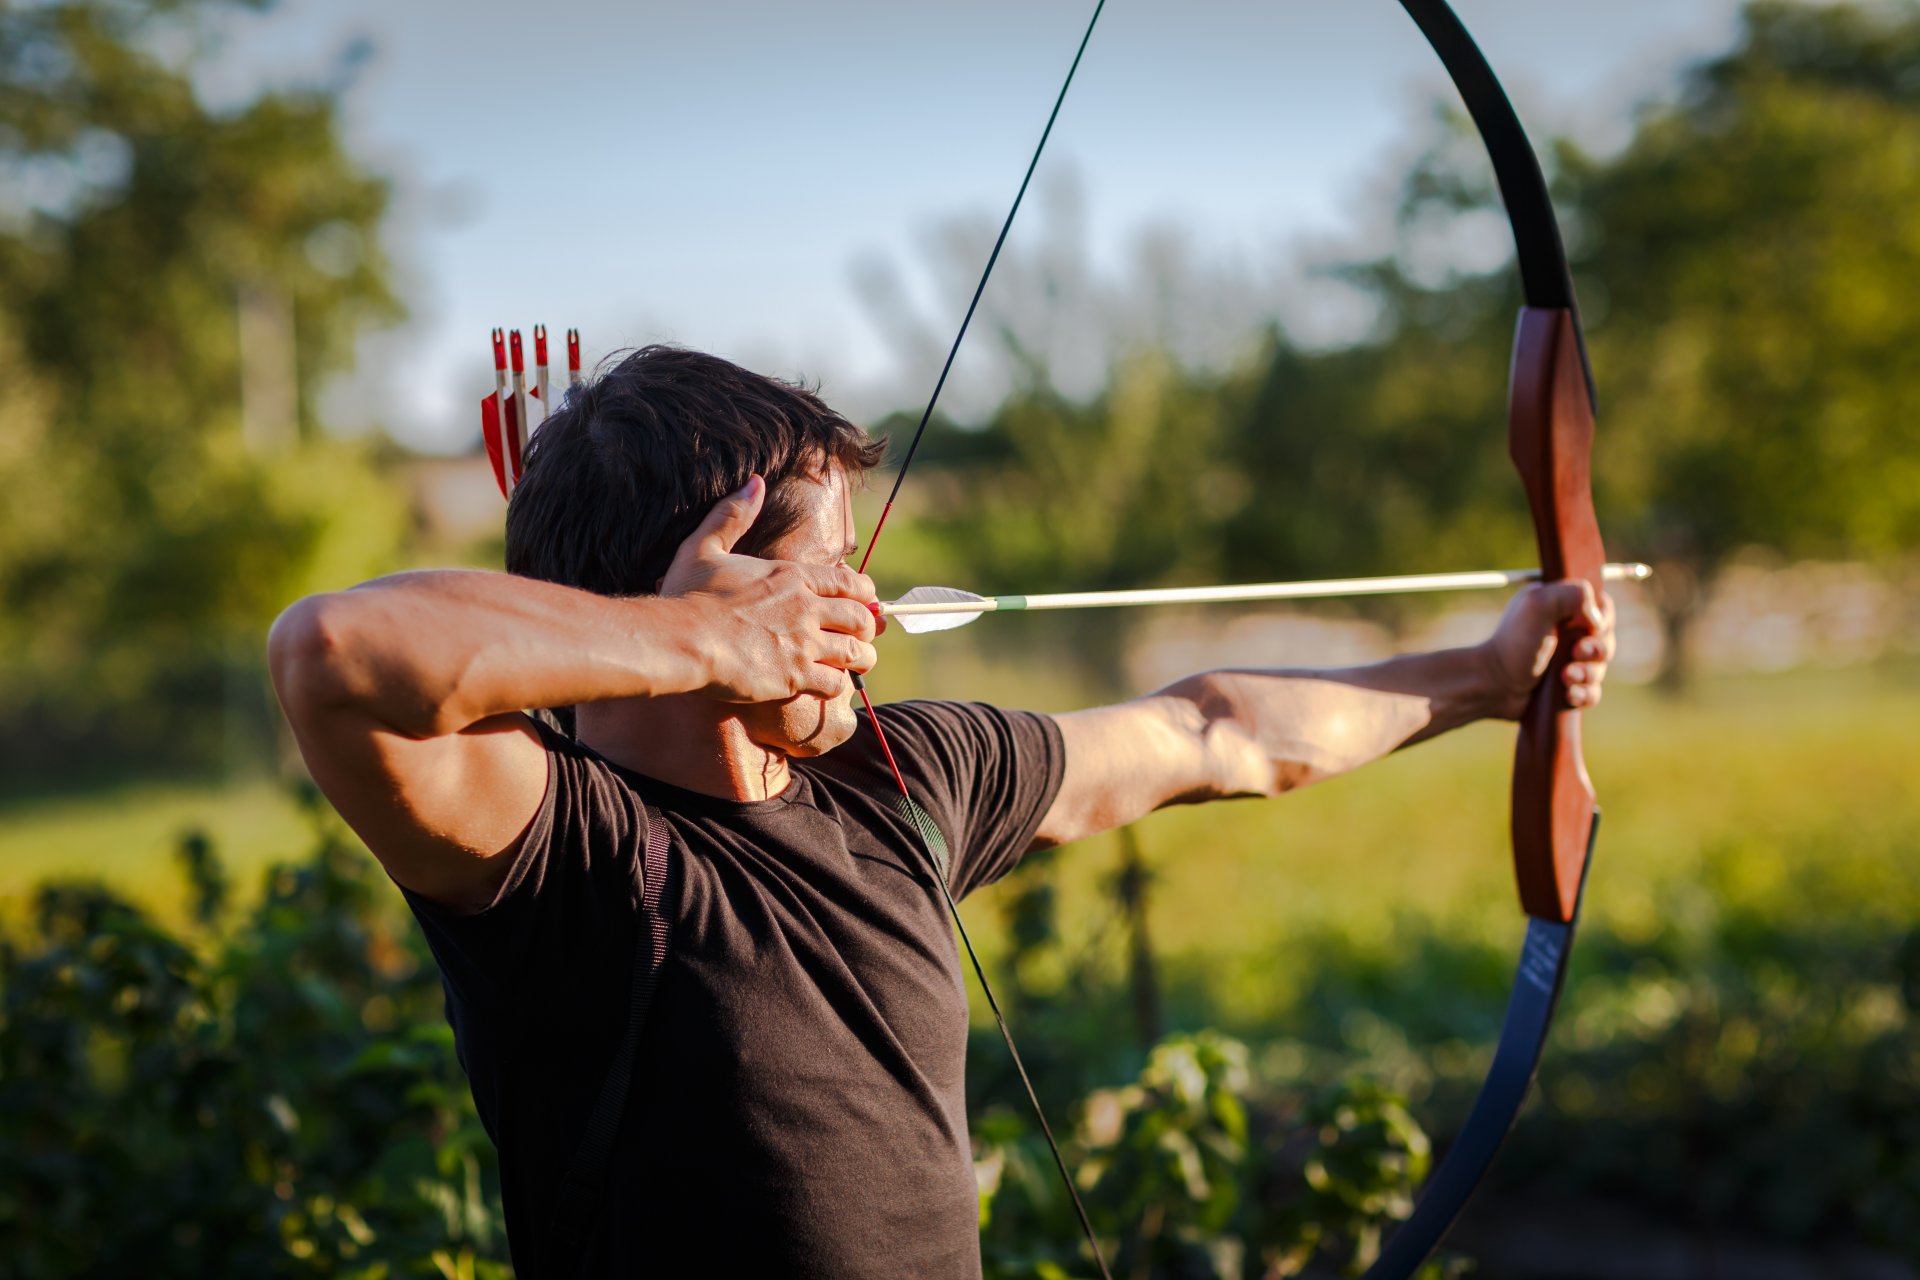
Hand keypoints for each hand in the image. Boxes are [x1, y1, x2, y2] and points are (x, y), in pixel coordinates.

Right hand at [658, 476, 880, 702]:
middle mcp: (806, 608)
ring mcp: (804, 644)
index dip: (864, 593)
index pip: (849, 582)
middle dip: (867, 627)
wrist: (681, 640)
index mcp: (792, 577)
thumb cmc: (688, 595)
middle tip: (863, 635)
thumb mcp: (705, 546)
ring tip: (858, 663)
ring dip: (861, 658)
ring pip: (856, 652)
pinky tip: (828, 684)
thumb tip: (755, 482)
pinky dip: (838, 685)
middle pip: (861, 618)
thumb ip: (733, 515)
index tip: (865, 601)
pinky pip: (835, 683)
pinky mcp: (795, 676)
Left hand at [1482, 579, 1616, 719]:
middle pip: (1605, 640)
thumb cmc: (1513, 643)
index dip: (1602, 620)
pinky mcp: (1566, 687)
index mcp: (1560, 607)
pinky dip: (1584, 694)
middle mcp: (1565, 633)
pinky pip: (1592, 693)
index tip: (1589, 628)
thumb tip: (1597, 618)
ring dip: (1587, 674)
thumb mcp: (1539, 603)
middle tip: (1575, 653)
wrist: (1493, 685)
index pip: (1602, 608)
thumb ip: (1575, 594)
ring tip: (1565, 678)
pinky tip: (1569, 695)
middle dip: (1596, 650)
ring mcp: (1566, 661)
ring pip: (1600, 669)